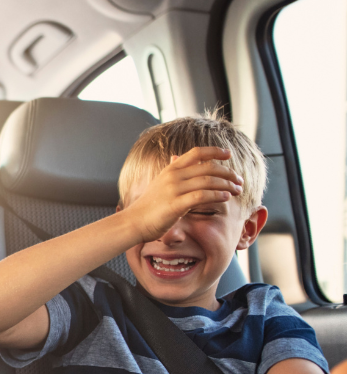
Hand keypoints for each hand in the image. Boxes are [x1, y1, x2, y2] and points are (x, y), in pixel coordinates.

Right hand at [123, 147, 242, 242]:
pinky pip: (202, 196)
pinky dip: (217, 195)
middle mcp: (173, 176)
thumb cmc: (149, 205)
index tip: (229, 155)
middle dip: (228, 172)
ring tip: (237, 190)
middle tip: (239, 180)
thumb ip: (173, 172)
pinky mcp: (175, 205)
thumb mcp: (160, 183)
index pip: (197, 153)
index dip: (215, 151)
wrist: (134, 222)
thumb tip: (177, 157)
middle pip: (208, 167)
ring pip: (208, 181)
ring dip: (227, 185)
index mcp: (171, 169)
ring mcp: (174, 190)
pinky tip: (226, 197)